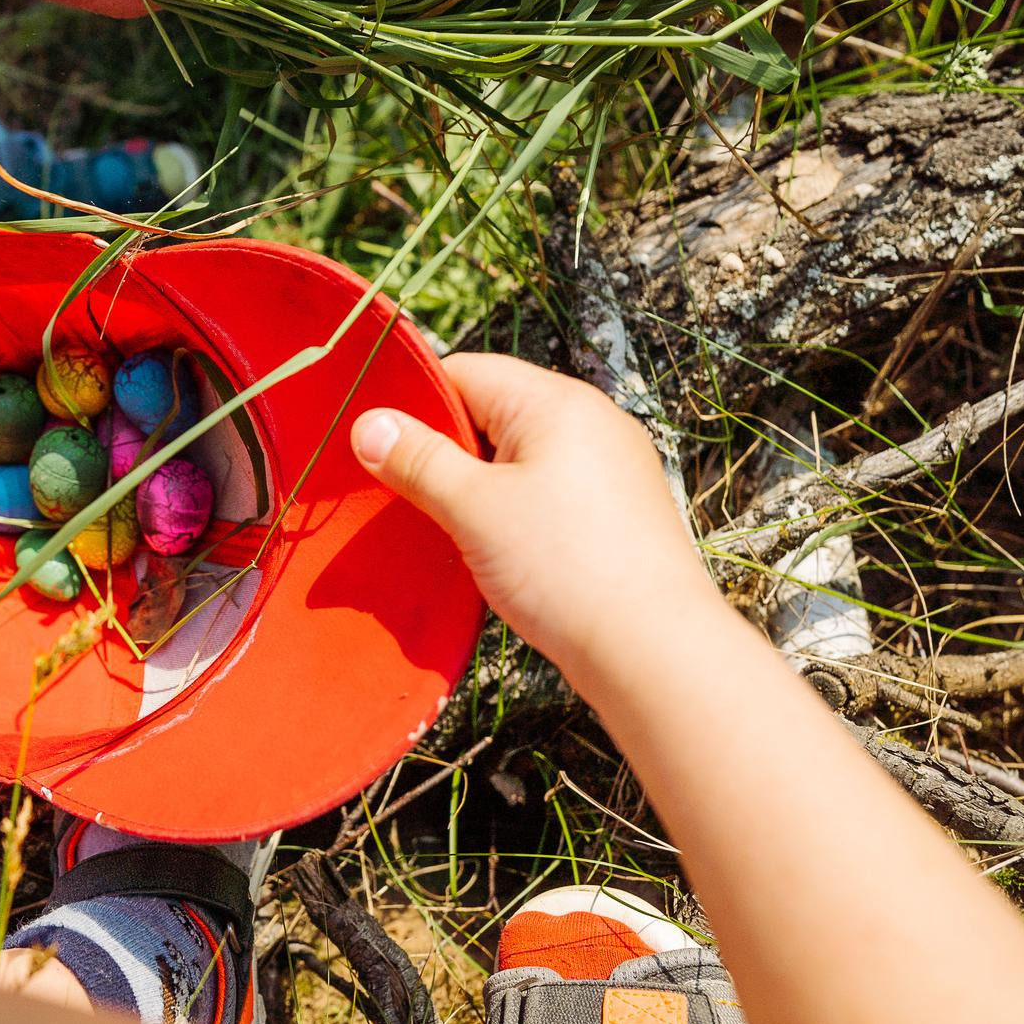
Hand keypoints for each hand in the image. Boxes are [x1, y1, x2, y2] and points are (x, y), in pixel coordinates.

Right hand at [350, 354, 715, 663]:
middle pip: (492, 412)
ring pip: (519, 456)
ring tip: (454, 531)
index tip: (380, 450)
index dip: (416, 406)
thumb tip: (368, 425)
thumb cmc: (566, 570)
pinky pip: (549, 489)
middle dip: (446, 452)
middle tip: (410, 498)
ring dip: (479, 487)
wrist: (655, 651)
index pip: (465, 372)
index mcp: (556, 401)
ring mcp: (612, 465)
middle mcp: (592, 420)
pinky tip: (498, 551)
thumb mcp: (473, 509)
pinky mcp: (620, 509)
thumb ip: (418, 461)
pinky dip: (515, 510)